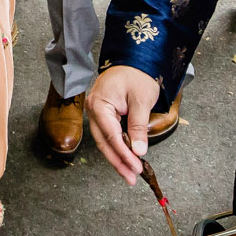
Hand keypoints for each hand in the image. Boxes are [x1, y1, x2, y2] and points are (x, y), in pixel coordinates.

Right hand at [87, 65, 161, 182]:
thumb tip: (138, 151)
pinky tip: (125, 158)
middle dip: (118, 161)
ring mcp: (96, 111)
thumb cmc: (138, 74)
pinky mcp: (103, 113)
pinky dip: (116, 146)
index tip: (137, 167)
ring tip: (129, 174)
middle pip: (104, 142)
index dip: (124, 154)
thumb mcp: (141, 100)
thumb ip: (138, 127)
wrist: (135, 57)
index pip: (112, 136)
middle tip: (131, 178)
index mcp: (99, 104)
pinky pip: (108, 133)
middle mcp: (93, 108)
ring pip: (104, 140)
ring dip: (117, 157)